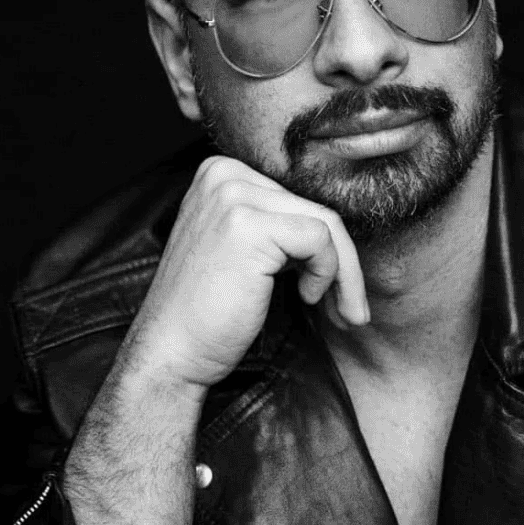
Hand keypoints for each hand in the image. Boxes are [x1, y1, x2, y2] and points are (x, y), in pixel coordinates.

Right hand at [124, 155, 369, 393]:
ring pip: (327, 225)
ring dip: (345, 275)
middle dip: (344, 263)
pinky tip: (307, 299)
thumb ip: (280, 227)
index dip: (326, 248)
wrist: (172, 351)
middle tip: (351, 309)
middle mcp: (224, 174)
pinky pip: (320, 240)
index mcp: (221, 173)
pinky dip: (327, 275)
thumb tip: (341, 231)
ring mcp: (233, 195)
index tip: (332, 290)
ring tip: (343, 312)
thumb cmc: (210, 312)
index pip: (299, 200)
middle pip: (317, 209)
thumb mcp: (245, 251)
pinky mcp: (248, 225)